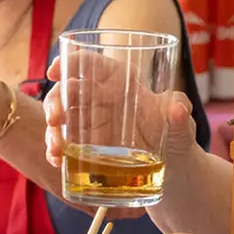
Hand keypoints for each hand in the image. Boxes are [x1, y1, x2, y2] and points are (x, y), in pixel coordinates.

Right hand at [42, 52, 194, 220]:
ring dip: (52, 131)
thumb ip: (180, 115)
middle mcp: (102, 99)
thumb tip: (178, 108)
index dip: (69, 62)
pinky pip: (65, 146)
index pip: (90, 63)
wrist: (176, 172)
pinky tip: (56, 161)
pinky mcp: (88, 148)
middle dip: (54, 102)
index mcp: (121, 82)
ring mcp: (92, 124)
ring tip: (56, 149)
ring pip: (61, 120)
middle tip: (55, 120)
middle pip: (68, 92)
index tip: (54, 71)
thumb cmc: (177, 138)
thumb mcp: (181, 125)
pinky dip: (56, 152)